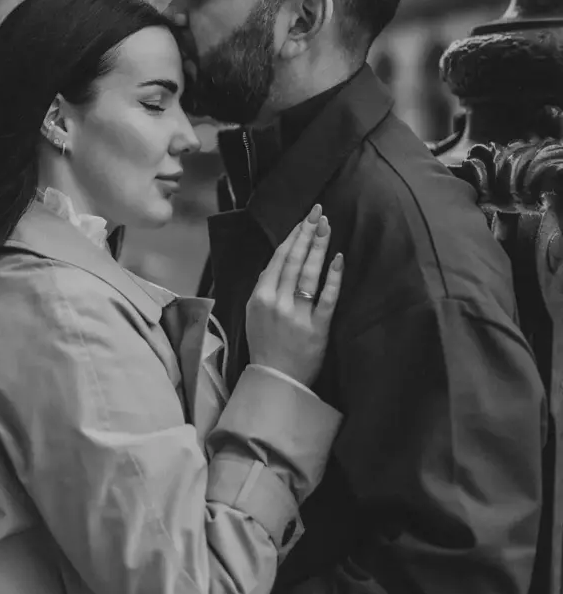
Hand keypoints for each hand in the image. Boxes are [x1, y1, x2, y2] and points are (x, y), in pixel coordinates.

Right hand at [245, 205, 342, 386]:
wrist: (276, 380)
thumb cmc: (265, 345)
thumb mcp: (253, 314)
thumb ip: (263, 287)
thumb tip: (275, 262)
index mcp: (260, 296)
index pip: (279, 258)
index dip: (293, 235)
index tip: (305, 218)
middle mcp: (277, 302)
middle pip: (294, 260)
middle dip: (308, 233)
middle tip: (319, 213)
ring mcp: (297, 315)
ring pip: (309, 274)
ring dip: (319, 247)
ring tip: (328, 227)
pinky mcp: (317, 329)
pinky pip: (327, 298)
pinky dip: (333, 277)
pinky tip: (339, 259)